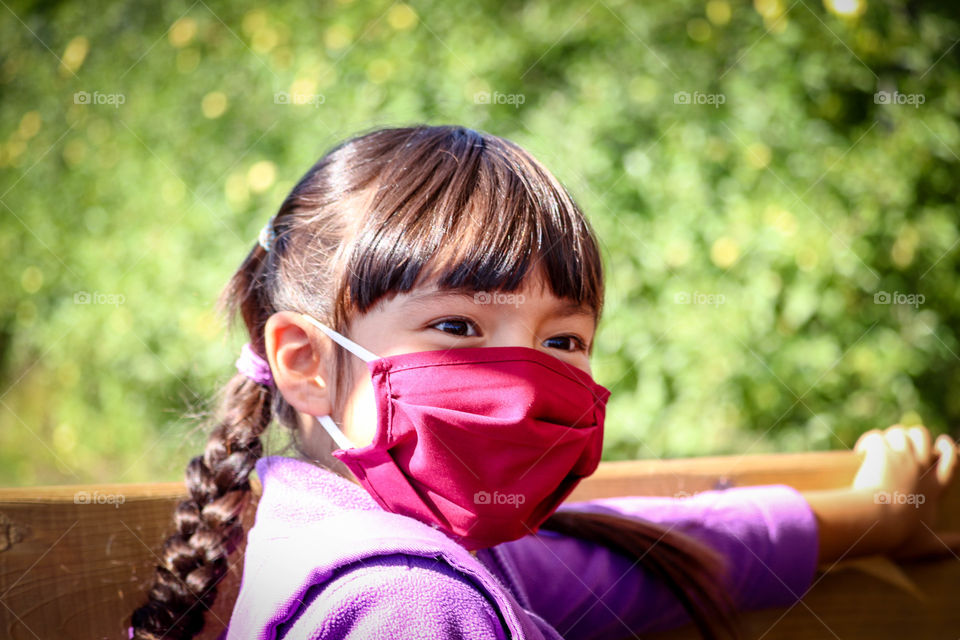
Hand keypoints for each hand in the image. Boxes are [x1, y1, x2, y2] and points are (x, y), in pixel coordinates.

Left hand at [852, 424, 958, 559]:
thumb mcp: (927, 543)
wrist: (879, 522)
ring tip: (875, 448)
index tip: (943, 442)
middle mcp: (921, 468)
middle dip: (911, 434)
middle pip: (923, 436)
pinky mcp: (883, 452)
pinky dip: (867, 442)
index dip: (947, 449)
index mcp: (933, 488)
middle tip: (897, 442)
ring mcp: (902, 457)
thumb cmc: (900, 535)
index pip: (950, 461)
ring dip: (887, 437)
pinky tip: (860, 451)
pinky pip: (876, 438)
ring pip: (899, 432)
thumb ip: (944, 544)